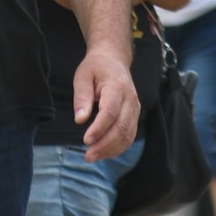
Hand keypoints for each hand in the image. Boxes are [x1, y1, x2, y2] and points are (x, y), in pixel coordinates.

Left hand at [71, 48, 139, 162]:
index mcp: (117, 87)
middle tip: (88, 156)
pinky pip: (130, 135)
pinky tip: (103, 152)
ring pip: (128, 135)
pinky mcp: (134, 115)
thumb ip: (81, 98)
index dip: (99, 128)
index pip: (110, 112)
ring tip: (93, 156)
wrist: (114, 59)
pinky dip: (118, 147)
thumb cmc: (96, 67)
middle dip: (105, 145)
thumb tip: (80, 120)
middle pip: (121, 127)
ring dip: (111, 149)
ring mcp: (135, 108)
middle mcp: (130, 99)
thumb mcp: (83, 76)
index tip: (85, 140)